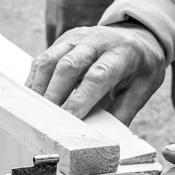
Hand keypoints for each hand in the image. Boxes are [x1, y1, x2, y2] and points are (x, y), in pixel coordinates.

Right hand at [27, 23, 166, 121]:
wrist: (137, 36)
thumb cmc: (140, 67)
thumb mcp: (143, 88)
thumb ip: (122, 112)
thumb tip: (101, 138)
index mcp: (122, 53)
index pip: (97, 76)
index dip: (81, 99)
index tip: (69, 120)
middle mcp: (97, 40)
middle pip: (69, 65)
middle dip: (54, 94)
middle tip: (45, 119)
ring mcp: (78, 38)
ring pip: (51, 59)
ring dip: (40, 87)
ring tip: (33, 111)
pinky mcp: (63, 41)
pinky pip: (43, 59)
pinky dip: (35, 80)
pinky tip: (32, 99)